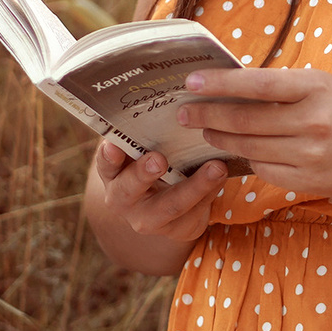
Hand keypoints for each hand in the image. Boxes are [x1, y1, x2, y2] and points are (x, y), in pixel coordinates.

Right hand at [94, 140, 226, 242]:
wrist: (166, 206)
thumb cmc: (152, 162)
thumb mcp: (141, 151)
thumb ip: (144, 134)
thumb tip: (168, 101)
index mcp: (112, 174)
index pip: (106, 164)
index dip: (108, 156)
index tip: (113, 145)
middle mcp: (124, 199)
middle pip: (130, 189)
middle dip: (144, 174)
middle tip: (158, 160)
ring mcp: (149, 219)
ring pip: (171, 205)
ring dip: (195, 186)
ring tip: (216, 167)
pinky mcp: (177, 229)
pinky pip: (196, 211)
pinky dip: (212, 190)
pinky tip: (225, 174)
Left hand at [173, 68, 331, 206]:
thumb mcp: (324, 86)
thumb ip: (284, 87)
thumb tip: (232, 86)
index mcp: (316, 89)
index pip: (257, 84)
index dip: (221, 84)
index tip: (192, 83)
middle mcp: (312, 122)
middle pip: (245, 121)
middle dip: (208, 116)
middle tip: (184, 112)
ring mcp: (309, 155)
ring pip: (249, 148)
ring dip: (221, 139)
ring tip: (205, 131)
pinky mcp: (306, 181)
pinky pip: (263, 170)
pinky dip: (247, 159)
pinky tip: (237, 151)